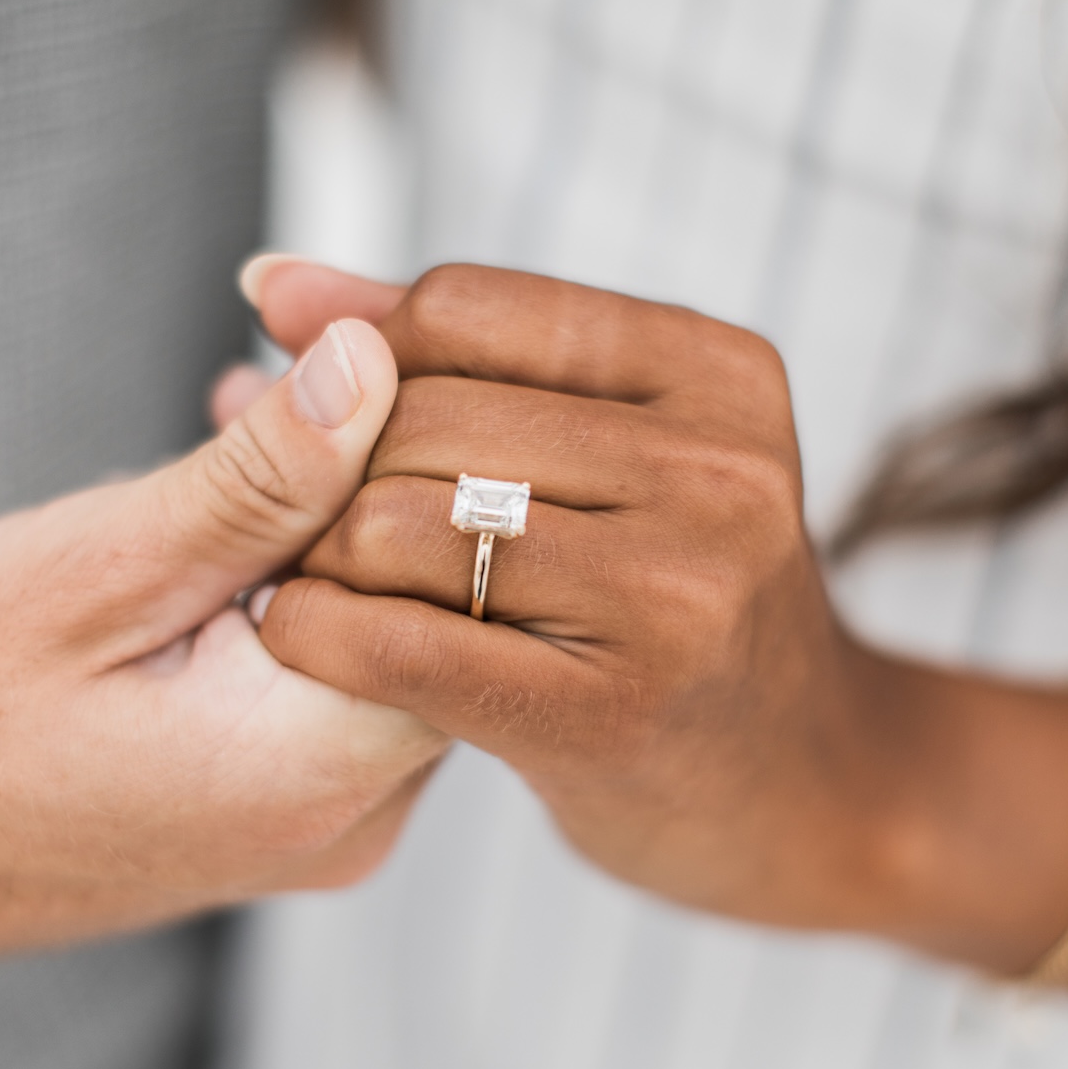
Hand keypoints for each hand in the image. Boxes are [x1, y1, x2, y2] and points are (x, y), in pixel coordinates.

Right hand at [0, 320, 444, 1001]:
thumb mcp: (97, 565)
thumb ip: (259, 477)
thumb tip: (376, 362)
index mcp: (322, 762)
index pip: (470, 576)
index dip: (424, 442)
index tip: (347, 346)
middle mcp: (354, 812)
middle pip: (440, 598)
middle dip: (372, 461)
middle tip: (290, 350)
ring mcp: (326, 820)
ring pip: (388, 624)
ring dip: (326, 514)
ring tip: (243, 410)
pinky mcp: (289, 807)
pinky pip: (335, 669)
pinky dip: (294, 582)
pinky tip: (229, 509)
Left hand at [244, 259, 930, 934]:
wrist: (795, 784)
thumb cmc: (673, 601)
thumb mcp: (617, 448)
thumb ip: (449, 353)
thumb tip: (272, 283)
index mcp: (719, 373)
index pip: (464, 308)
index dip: (360, 361)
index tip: (327, 418)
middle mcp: (717, 469)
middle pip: (422, 418)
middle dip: (330, 467)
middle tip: (295, 515)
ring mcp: (674, 594)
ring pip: (397, 524)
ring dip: (315, 553)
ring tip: (310, 572)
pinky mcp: (610, 715)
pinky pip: (398, 646)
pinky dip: (316, 632)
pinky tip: (300, 633)